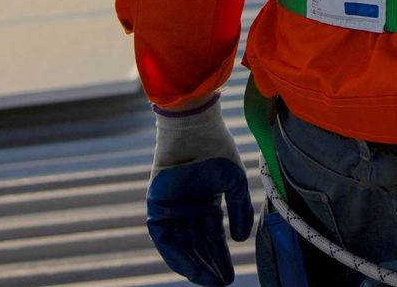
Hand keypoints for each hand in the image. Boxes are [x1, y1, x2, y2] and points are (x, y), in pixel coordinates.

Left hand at [146, 96, 254, 285]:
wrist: (193, 126)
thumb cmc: (216, 147)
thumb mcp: (234, 182)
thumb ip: (239, 211)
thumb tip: (240, 240)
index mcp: (205, 200)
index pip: (212, 236)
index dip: (220, 256)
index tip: (229, 275)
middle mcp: (188, 207)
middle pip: (197, 244)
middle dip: (209, 265)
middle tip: (221, 282)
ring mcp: (171, 206)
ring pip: (181, 245)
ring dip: (194, 264)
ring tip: (210, 280)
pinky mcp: (156, 205)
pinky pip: (164, 238)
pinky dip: (175, 254)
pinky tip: (192, 268)